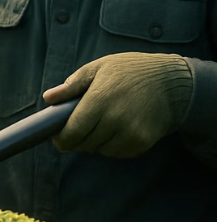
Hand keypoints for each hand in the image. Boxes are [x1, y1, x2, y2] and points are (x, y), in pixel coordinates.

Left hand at [43, 52, 192, 157]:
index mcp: (100, 99)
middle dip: (76, 140)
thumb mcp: (98, 68)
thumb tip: (48, 98)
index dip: (62, 138)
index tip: (56, 139)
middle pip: (85, 143)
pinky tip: (115, 129)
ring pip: (100, 150)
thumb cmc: (130, 71)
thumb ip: (72, 85)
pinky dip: (111, 146)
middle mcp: (115, 119)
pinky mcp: (143, 142)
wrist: (172, 82)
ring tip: (98, 125)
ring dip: (94, 142)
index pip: (73, 130)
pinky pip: (117, 153)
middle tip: (76, 130)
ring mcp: (131, 133)